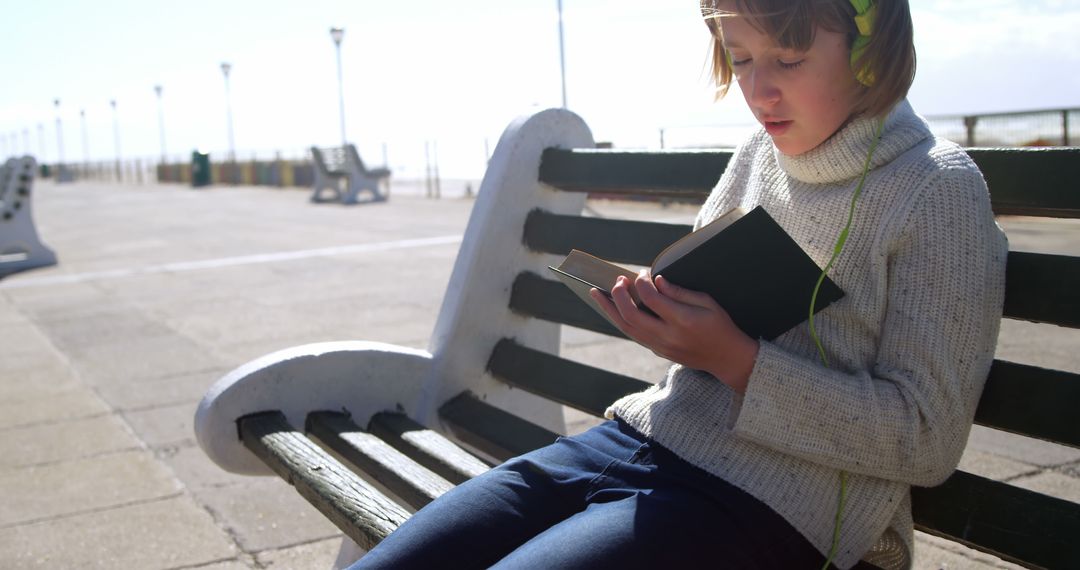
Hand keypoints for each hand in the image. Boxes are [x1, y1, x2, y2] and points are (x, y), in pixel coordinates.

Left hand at [590, 270, 759, 392]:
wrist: (727, 358)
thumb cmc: (720, 325)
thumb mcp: (707, 303)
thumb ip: (680, 292)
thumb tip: (657, 281)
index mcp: (683, 320)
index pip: (651, 298)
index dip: (642, 282)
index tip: (643, 273)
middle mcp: (668, 336)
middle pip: (631, 315)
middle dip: (618, 295)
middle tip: (616, 281)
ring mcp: (661, 346)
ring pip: (627, 328)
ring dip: (610, 310)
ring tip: (597, 294)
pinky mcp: (658, 352)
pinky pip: (634, 335)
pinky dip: (621, 320)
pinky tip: (613, 309)